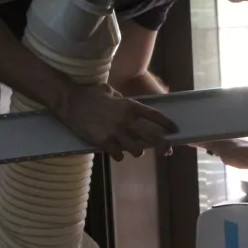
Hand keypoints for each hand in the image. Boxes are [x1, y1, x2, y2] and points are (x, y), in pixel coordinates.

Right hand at [55, 82, 178, 161]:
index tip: (174, 130)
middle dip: (162, 146)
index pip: (155, 116)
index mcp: (130, 106)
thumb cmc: (91, 94)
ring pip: (137, 151)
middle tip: (167, 150)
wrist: (72, 103)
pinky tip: (116, 152)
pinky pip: (119, 155)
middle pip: (152, 138)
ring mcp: (116, 133)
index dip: (167, 124)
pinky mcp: (104, 143)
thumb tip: (127, 105)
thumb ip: (122, 98)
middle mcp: (126, 121)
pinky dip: (119, 155)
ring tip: (134, 150)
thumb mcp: (111, 91)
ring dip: (137, 151)